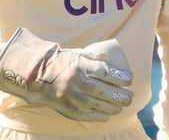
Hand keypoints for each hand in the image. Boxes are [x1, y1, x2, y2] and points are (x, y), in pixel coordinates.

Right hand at [0, 29, 133, 121]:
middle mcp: (78, 83)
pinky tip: (109, 114)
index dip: (120, 77)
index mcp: (82, 67)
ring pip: (100, 105)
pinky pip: (90, 115)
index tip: (129, 79)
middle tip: (129, 96)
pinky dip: (102, 115)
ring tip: (122, 105)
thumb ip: (95, 58)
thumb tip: (112, 60)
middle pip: (105, 91)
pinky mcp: (70, 109)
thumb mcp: (79, 54)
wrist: (39, 76)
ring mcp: (74, 98)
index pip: (106, 73)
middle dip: (121, 95)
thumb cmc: (63, 62)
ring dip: (114, 106)